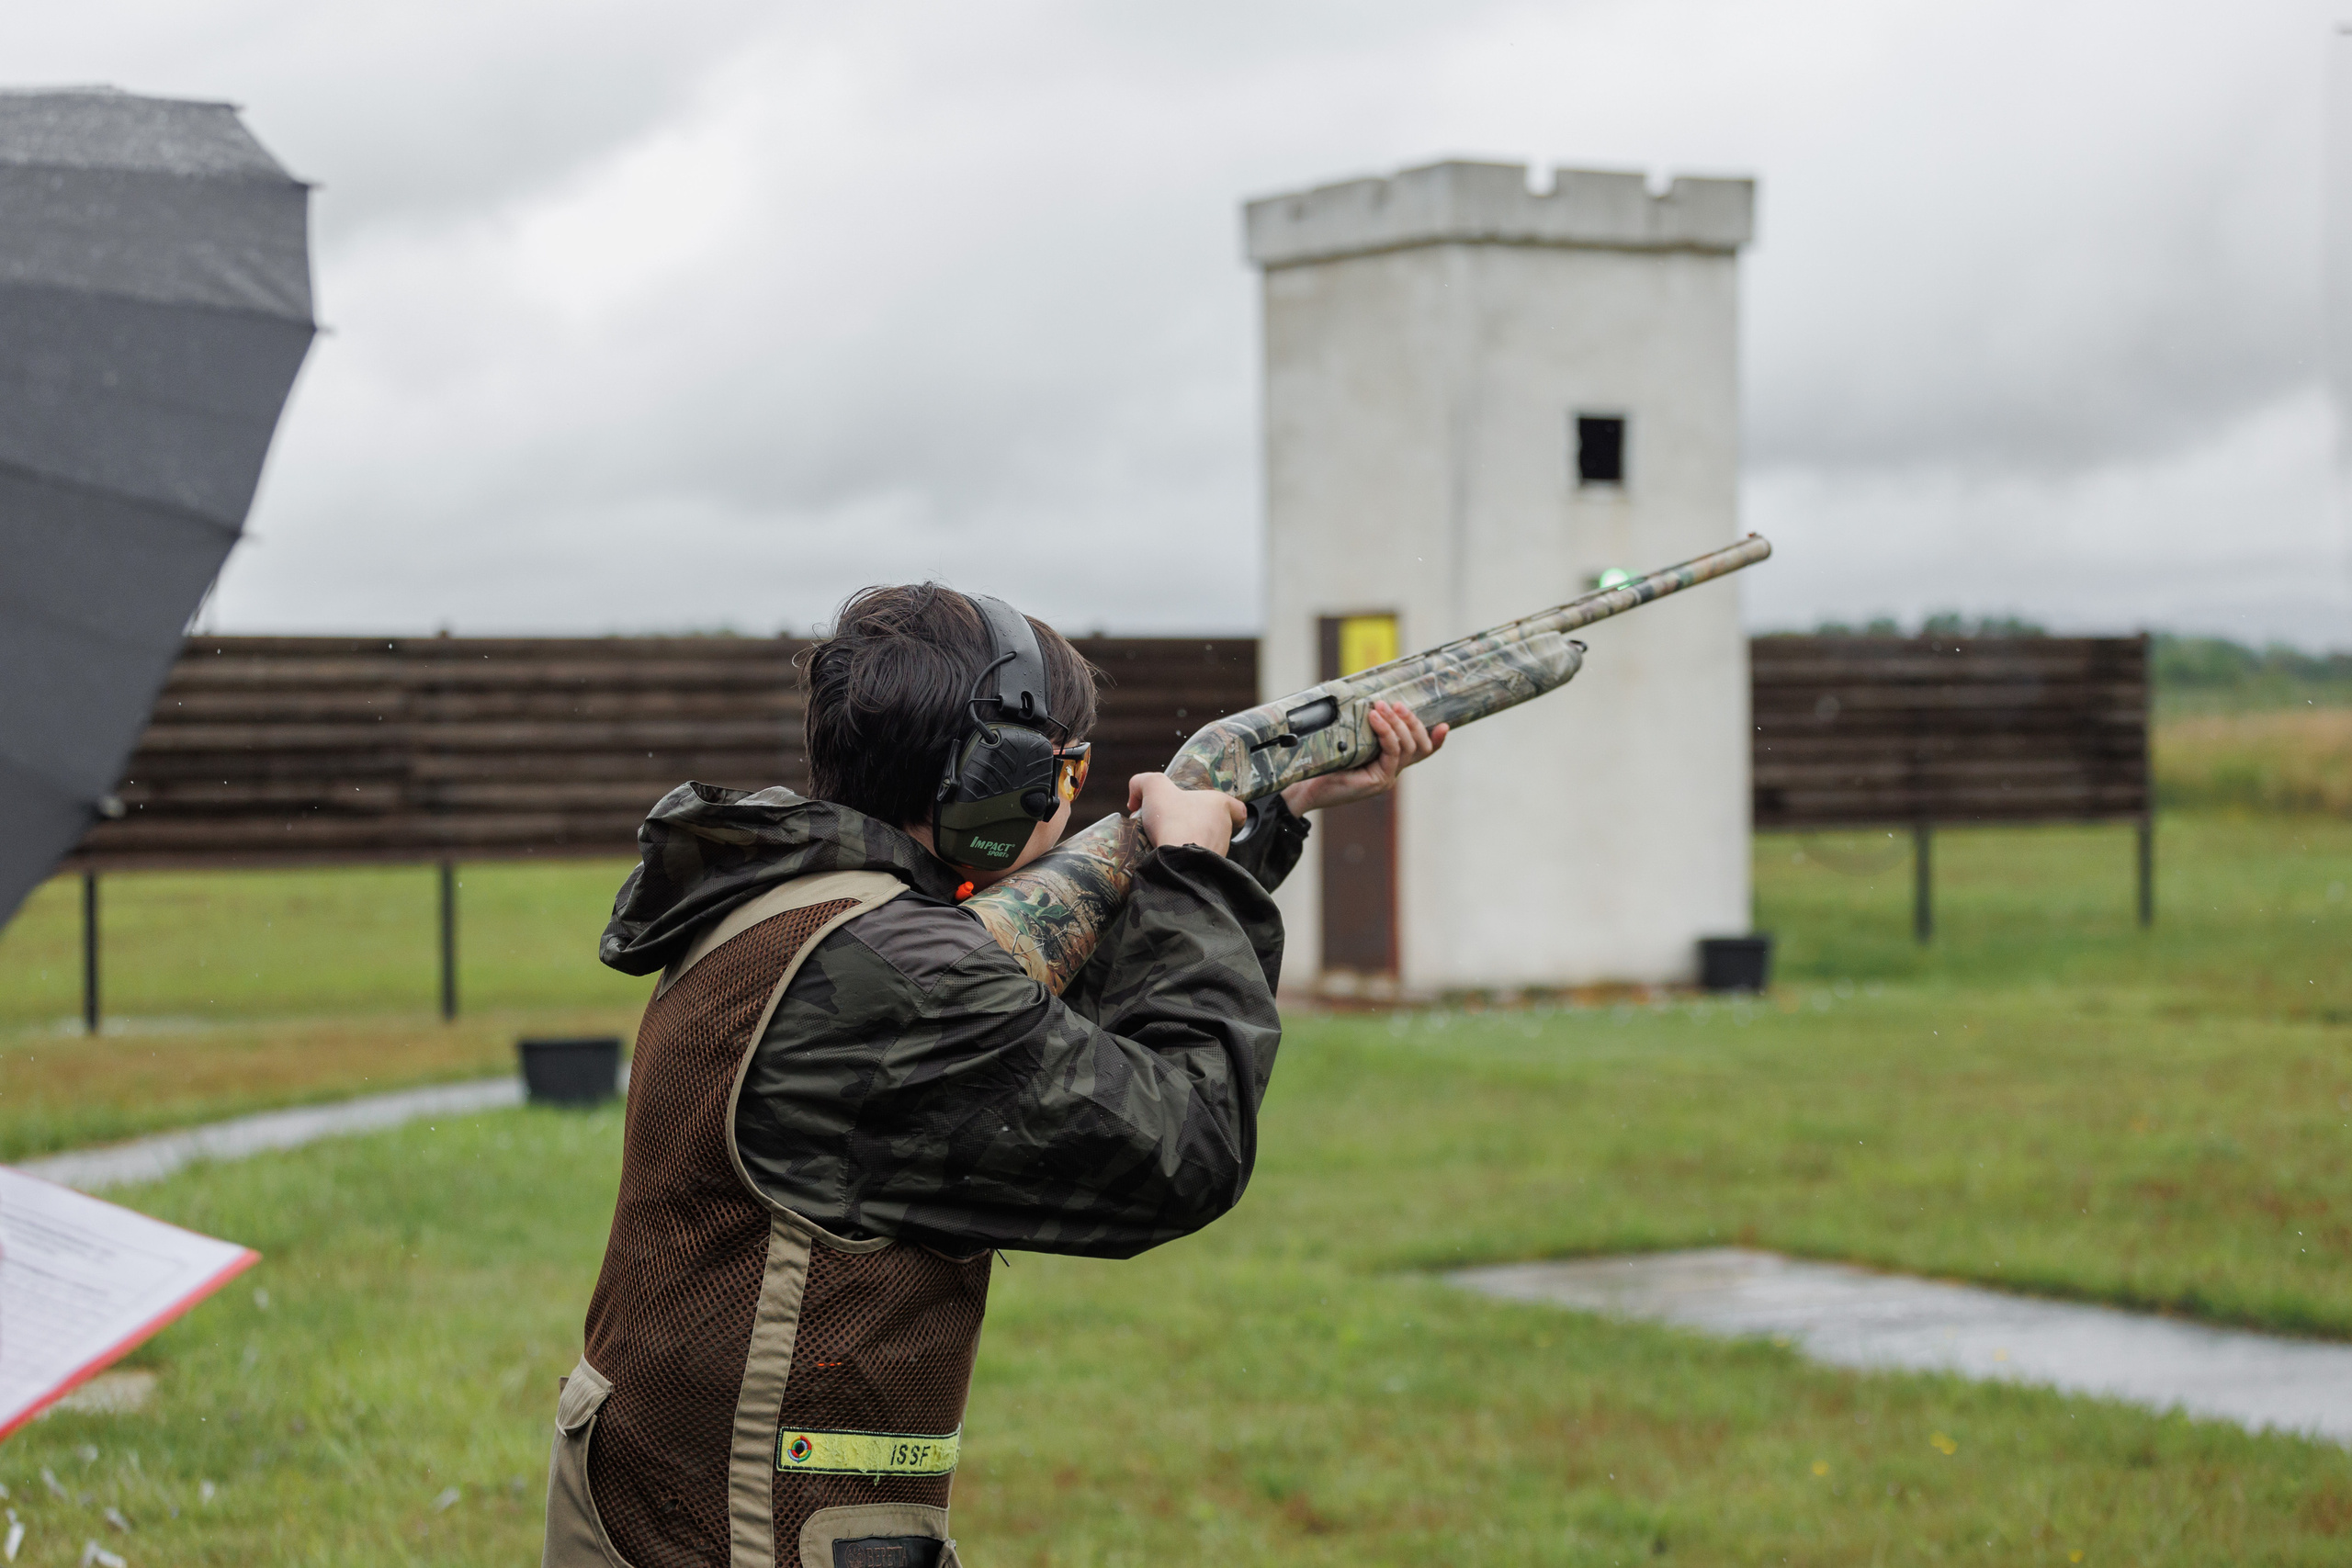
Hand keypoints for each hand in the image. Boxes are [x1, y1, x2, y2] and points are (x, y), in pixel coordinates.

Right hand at [1128, 774, 1247, 855]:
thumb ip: (1142, 782)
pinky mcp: (1210, 870)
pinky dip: (1184, 859)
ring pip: (1206, 844)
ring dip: (1188, 841)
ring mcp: (1219, 851)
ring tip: (1164, 840)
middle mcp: (1225, 829)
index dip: (1226, 808)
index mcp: (1221, 805)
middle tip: (1170, 824)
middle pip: (1215, 825)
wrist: (1177, 862)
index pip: (1237, 808)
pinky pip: (1198, 862)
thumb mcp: (1153, 787)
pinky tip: (1167, 856)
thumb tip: (1135, 797)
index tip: (1206, 809)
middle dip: (1193, 824)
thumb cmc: (1173, 821)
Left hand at [1281, 700, 1446, 814]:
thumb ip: (1359, 726)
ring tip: (1381, 707)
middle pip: (1418, 746)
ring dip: (1397, 723)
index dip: (1435, 740)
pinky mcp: (1377, 781)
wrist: (1302, 787)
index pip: (1419, 752)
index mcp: (1387, 763)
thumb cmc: (1320, 762)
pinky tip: (1375, 719)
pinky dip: (1386, 733)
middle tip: (1395, 704)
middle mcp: (1390, 772)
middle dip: (1411, 721)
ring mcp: (1386, 778)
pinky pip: (1392, 753)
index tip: (1444, 725)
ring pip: (1407, 747)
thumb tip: (1360, 694)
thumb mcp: (1345, 740)